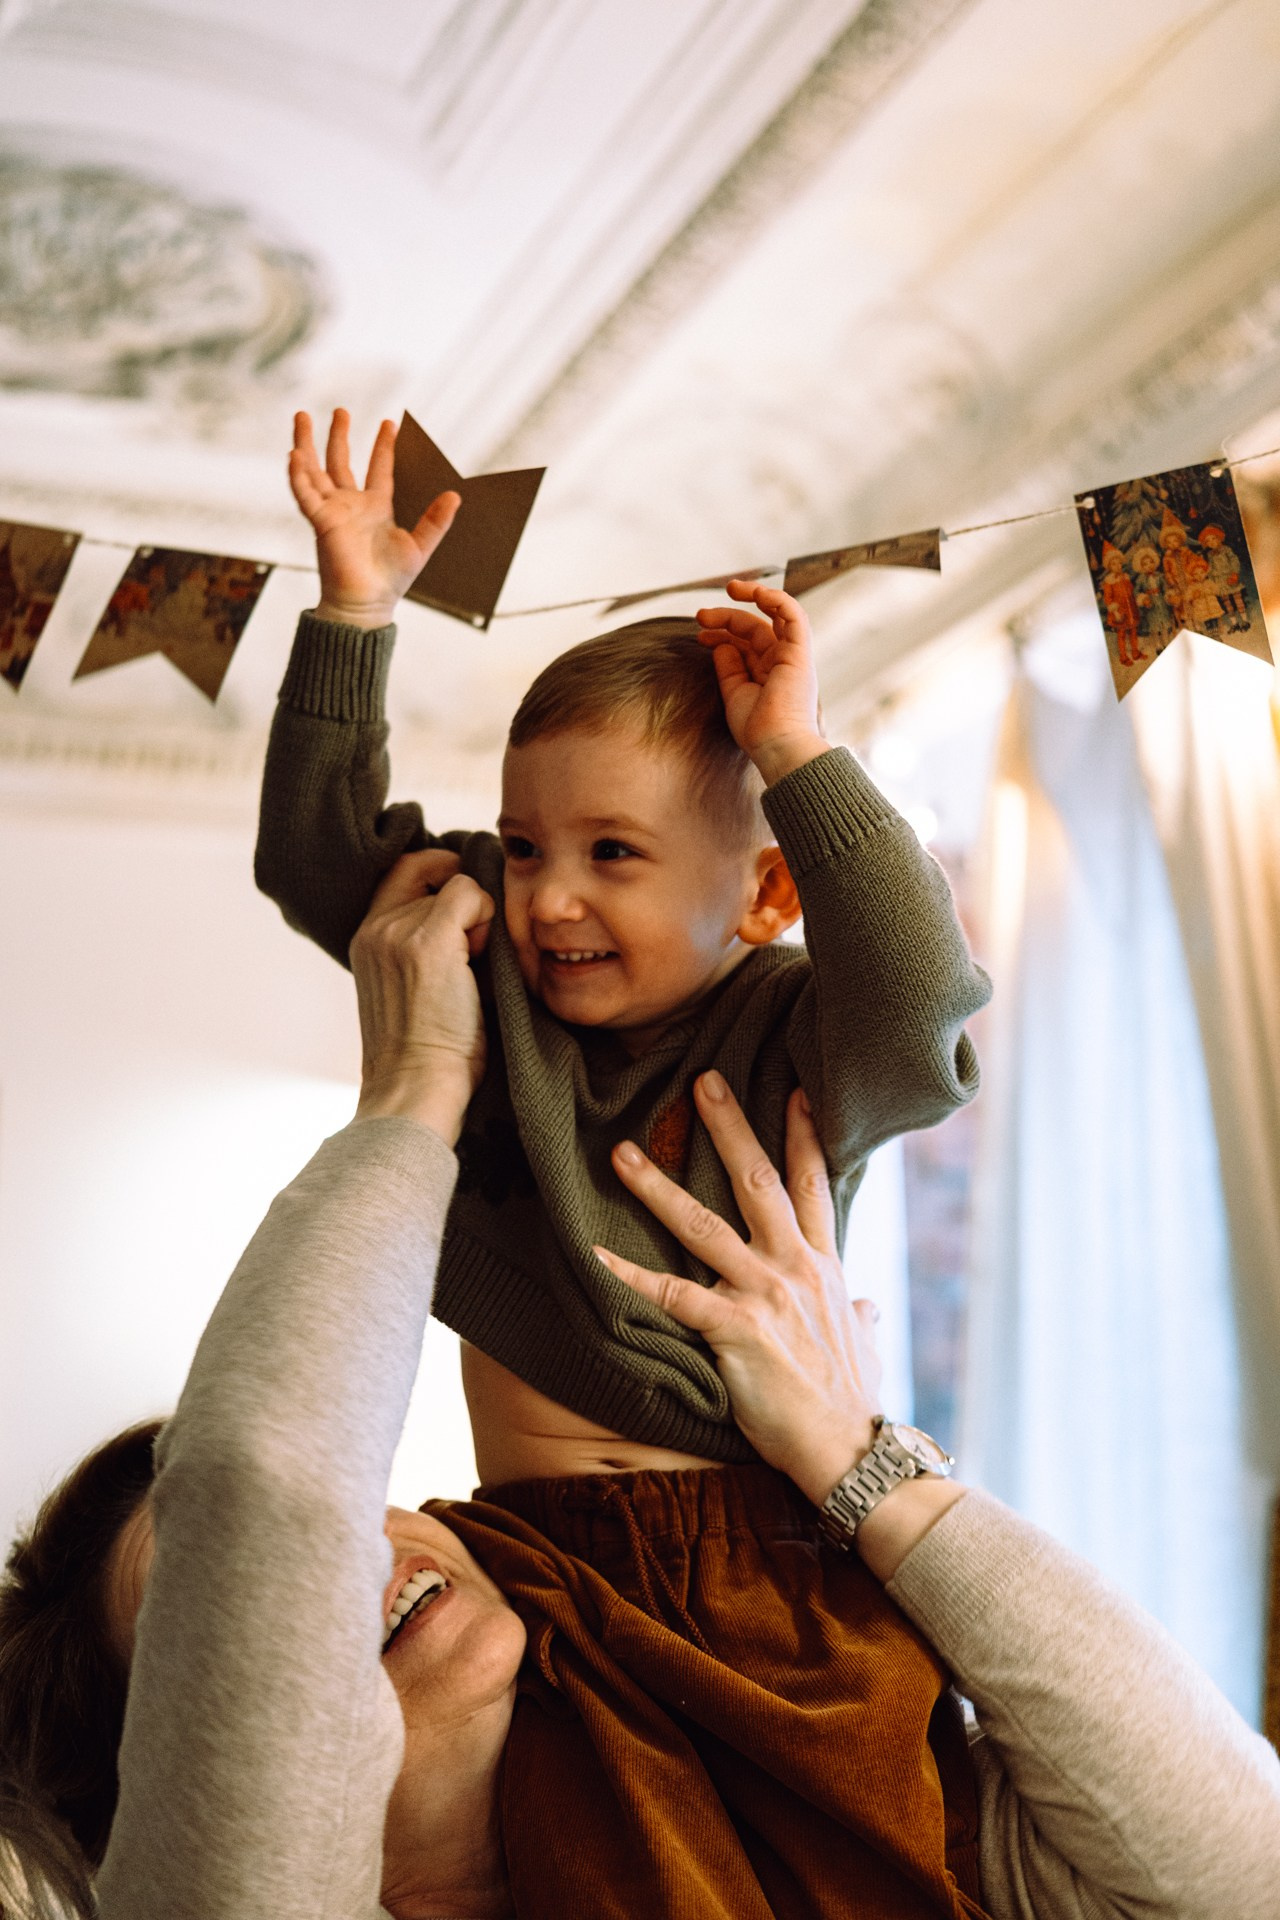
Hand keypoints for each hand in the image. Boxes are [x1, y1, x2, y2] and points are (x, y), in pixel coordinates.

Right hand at [289, 409, 460, 628]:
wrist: (367, 603)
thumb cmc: (391, 580)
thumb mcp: (420, 546)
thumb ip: (436, 521)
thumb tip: (456, 495)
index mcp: (376, 508)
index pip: (380, 469)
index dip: (384, 447)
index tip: (389, 424)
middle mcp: (352, 505)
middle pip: (340, 462)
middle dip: (338, 436)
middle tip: (340, 410)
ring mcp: (333, 511)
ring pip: (315, 471)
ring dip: (307, 445)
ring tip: (301, 417)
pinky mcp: (320, 522)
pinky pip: (305, 494)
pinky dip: (298, 475)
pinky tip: (294, 454)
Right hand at [350, 849, 493, 1144]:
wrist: (416, 1089)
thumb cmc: (426, 1052)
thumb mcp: (405, 988)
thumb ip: (416, 947)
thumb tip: (464, 915)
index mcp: (365, 939)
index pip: (400, 872)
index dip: (436, 877)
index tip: (462, 911)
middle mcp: (375, 929)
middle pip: (432, 877)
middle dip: (461, 905)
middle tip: (470, 952)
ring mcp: (398, 932)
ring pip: (457, 887)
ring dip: (477, 921)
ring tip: (470, 970)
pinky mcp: (428, 941)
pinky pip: (469, 893)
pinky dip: (486, 917)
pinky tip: (481, 958)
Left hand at [595, 1074, 878, 1505]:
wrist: (851, 1451)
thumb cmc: (854, 1402)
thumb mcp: (867, 1346)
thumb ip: (862, 1316)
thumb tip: (868, 1308)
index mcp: (824, 1266)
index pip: (817, 1183)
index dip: (805, 1134)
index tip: (795, 1088)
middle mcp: (794, 1268)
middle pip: (759, 1181)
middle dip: (729, 1128)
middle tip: (702, 1081)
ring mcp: (764, 1295)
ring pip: (703, 1225)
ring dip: (657, 1187)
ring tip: (621, 1153)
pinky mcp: (736, 1330)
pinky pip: (673, 1294)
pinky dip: (630, 1276)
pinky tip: (595, 1256)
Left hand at [694, 580, 826, 784]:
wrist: (775, 745)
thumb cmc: (756, 729)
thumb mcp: (734, 693)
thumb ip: (729, 668)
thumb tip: (721, 644)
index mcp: (768, 673)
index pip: (745, 642)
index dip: (721, 633)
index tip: (699, 636)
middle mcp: (782, 662)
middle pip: (754, 627)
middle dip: (726, 617)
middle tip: (699, 615)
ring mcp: (792, 656)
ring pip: (774, 615)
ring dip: (753, 597)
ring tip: (729, 588)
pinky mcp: (800, 653)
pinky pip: (794, 616)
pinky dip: (776, 599)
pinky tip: (755, 592)